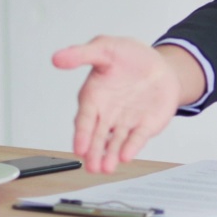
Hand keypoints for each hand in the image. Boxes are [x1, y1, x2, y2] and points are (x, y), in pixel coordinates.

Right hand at [52, 36, 180, 172]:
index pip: (85, 119)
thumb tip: (57, 58)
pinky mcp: (144, 126)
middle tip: (92, 167)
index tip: (79, 148)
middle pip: (98, 137)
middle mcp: (107, 114)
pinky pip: (137, 138)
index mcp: (94, 97)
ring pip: (115, 142)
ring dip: (110, 155)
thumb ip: (82, 54)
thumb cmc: (128, 56)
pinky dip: (132, 147)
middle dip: (94, 153)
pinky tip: (126, 156)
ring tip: (106, 168)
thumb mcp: (105, 47)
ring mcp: (125, 122)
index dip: (82, 134)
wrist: (159, 64)